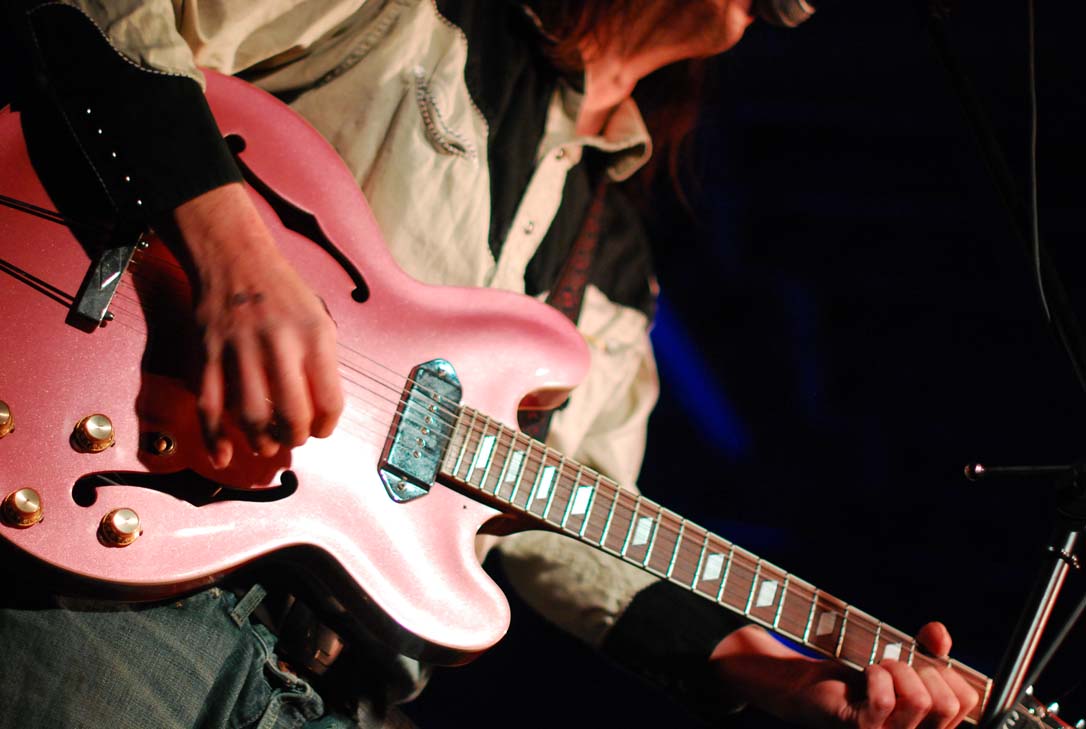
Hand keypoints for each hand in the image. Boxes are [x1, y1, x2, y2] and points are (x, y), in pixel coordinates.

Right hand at [163, 183, 342, 467]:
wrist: (234, 258)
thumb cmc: (283, 292)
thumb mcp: (320, 317)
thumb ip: (322, 363)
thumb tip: (320, 412)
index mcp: (314, 335)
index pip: (330, 399)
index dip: (327, 425)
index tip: (322, 429)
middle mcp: (278, 344)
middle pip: (291, 413)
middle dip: (295, 437)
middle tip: (294, 438)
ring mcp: (238, 351)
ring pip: (250, 416)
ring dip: (261, 441)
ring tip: (268, 444)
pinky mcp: (207, 355)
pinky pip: (209, 406)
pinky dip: (214, 438)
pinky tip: (222, 456)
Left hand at [711, 623, 978, 728]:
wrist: (809, 687)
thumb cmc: (858, 678)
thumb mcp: (903, 661)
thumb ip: (929, 647)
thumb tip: (939, 634)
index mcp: (932, 726)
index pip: (968, 702)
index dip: (949, 672)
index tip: (924, 664)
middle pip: (948, 704)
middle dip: (923, 671)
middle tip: (895, 666)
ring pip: (919, 701)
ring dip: (896, 670)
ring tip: (878, 669)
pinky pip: (884, 701)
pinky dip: (875, 676)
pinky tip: (864, 675)